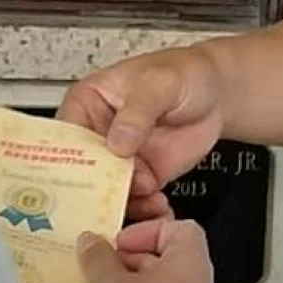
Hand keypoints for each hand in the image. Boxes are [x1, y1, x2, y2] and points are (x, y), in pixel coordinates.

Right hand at [60, 46, 225, 219]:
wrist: (217, 93)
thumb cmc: (182, 74)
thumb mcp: (158, 83)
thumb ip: (137, 111)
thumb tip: (117, 142)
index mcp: (87, 103)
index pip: (65, 135)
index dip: (65, 159)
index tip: (76, 180)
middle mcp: (98, 134)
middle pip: (81, 169)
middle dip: (94, 189)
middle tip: (108, 200)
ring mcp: (119, 158)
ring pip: (107, 190)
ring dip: (122, 201)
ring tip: (146, 195)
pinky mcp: (141, 176)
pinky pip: (134, 199)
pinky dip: (144, 208)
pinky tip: (157, 204)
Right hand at [79, 218, 217, 282]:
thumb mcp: (107, 282)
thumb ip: (98, 255)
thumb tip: (91, 240)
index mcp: (193, 266)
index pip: (181, 228)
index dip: (148, 230)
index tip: (119, 245)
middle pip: (174, 256)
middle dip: (136, 256)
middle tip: (106, 265)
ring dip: (135, 281)